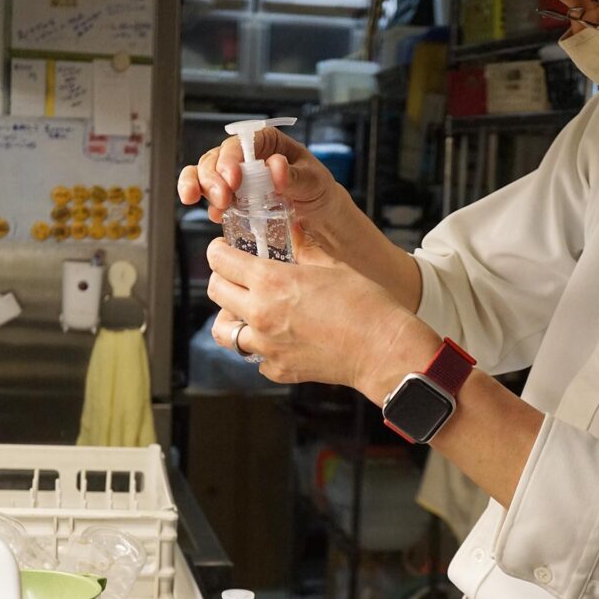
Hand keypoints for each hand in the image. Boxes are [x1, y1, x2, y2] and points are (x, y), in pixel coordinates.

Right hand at [177, 127, 348, 246]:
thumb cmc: (318, 193)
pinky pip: (209, 198)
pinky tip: (216, 216)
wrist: (320, 221)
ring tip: (215, 206)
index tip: (234, 178)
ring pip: (205, 175)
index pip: (242, 142)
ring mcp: (235, 179)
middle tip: (223, 198)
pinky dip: (206, 205)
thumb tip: (274, 165)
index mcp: (267, 143)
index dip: (231, 157)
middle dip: (213, 177)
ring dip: (202, 188)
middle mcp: (246, 157)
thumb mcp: (314, 182)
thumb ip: (295, 175)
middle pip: (216, 158)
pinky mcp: (231, 201)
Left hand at [207, 231, 438, 402]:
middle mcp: (260, 314)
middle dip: (223, 278)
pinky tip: (279, 337)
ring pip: (225, 331)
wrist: (382, 349)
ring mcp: (266, 346)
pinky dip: (261, 347)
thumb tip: (295, 229)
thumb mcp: (331, 265)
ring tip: (249, 312)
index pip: (220, 260)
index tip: (225, 249)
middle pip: (216, 291)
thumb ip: (304, 247)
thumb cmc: (365, 305)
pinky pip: (255, 357)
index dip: (219, 250)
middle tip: (237, 276)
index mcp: (271, 281)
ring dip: (231, 318)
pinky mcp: (278, 369)